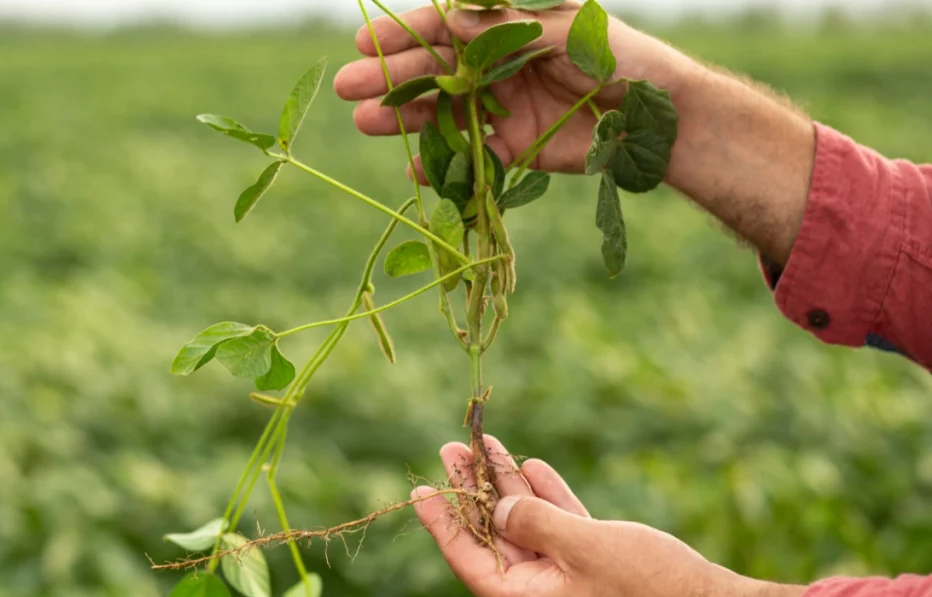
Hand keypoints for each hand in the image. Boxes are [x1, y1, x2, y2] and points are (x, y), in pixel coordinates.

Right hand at [333, 4, 689, 175]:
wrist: (659, 116)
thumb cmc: (620, 56)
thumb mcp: (564, 29)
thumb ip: (507, 28)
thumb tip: (449, 19)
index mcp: (509, 28)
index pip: (447, 27)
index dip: (405, 36)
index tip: (365, 46)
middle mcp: (500, 65)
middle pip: (436, 71)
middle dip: (392, 79)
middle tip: (348, 90)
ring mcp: (504, 106)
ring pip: (445, 112)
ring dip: (407, 119)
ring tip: (366, 124)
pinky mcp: (515, 147)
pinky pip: (472, 155)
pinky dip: (444, 162)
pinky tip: (412, 167)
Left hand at [411, 435, 806, 596]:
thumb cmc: (650, 585)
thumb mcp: (584, 546)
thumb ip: (534, 522)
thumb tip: (498, 510)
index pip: (468, 558)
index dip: (441, 521)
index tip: (418, 489)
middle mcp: (539, 596)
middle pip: (493, 535)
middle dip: (472, 490)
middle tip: (452, 447)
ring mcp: (565, 583)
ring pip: (524, 526)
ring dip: (506, 485)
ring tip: (483, 444)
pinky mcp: (592, 568)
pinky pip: (557, 529)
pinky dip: (544, 499)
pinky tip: (530, 466)